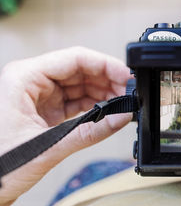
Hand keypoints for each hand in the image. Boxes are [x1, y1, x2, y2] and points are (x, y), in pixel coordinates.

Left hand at [0, 47, 131, 205]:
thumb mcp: (47, 146)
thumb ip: (90, 131)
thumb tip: (122, 117)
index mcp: (25, 77)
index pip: (75, 59)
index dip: (106, 66)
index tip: (127, 77)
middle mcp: (32, 82)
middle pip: (80, 70)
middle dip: (108, 80)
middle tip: (130, 93)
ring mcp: (39, 96)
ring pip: (80, 86)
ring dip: (103, 94)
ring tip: (122, 104)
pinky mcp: (44, 111)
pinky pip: (76, 102)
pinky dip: (94, 107)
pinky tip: (108, 112)